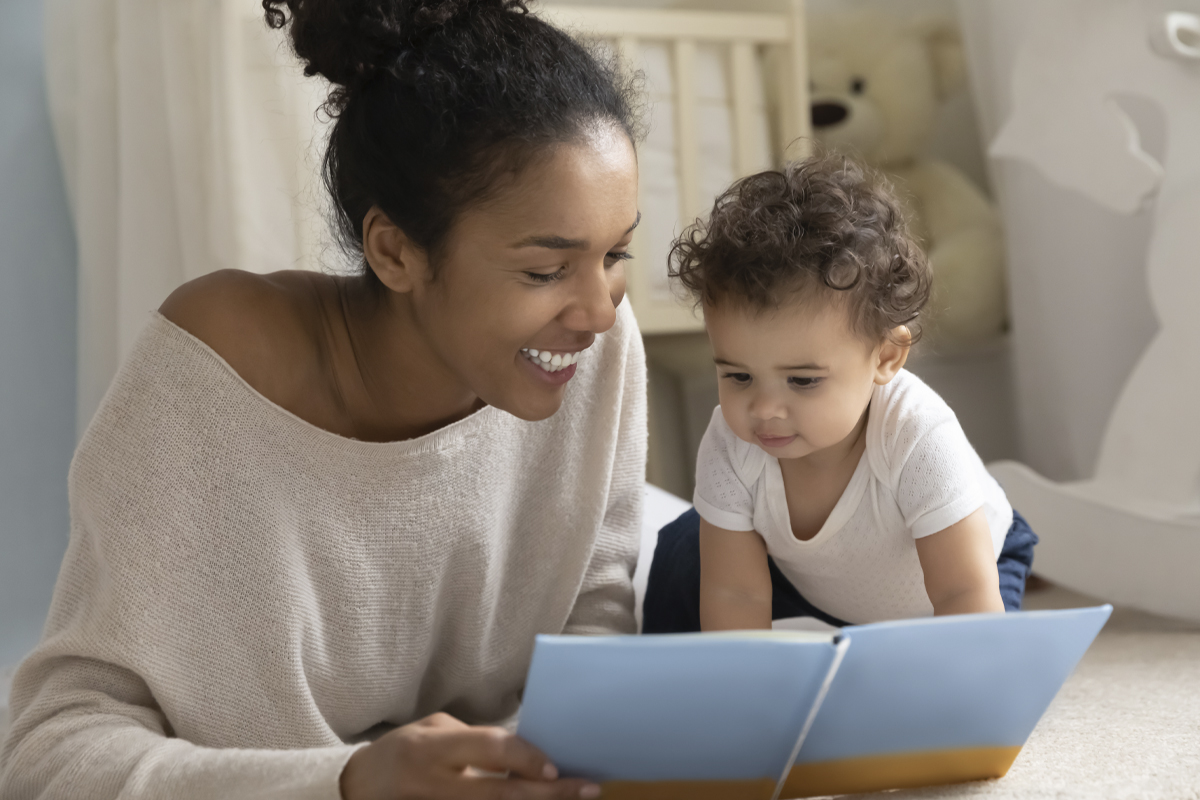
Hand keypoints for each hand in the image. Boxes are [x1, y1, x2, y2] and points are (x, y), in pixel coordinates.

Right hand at [339, 712, 601, 799]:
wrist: (356, 788)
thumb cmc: (403, 751)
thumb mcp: (432, 732)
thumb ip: (475, 741)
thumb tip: (525, 751)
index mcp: (433, 749)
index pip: (489, 749)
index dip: (525, 757)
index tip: (557, 766)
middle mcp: (433, 784)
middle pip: (499, 794)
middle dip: (548, 794)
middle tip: (587, 789)